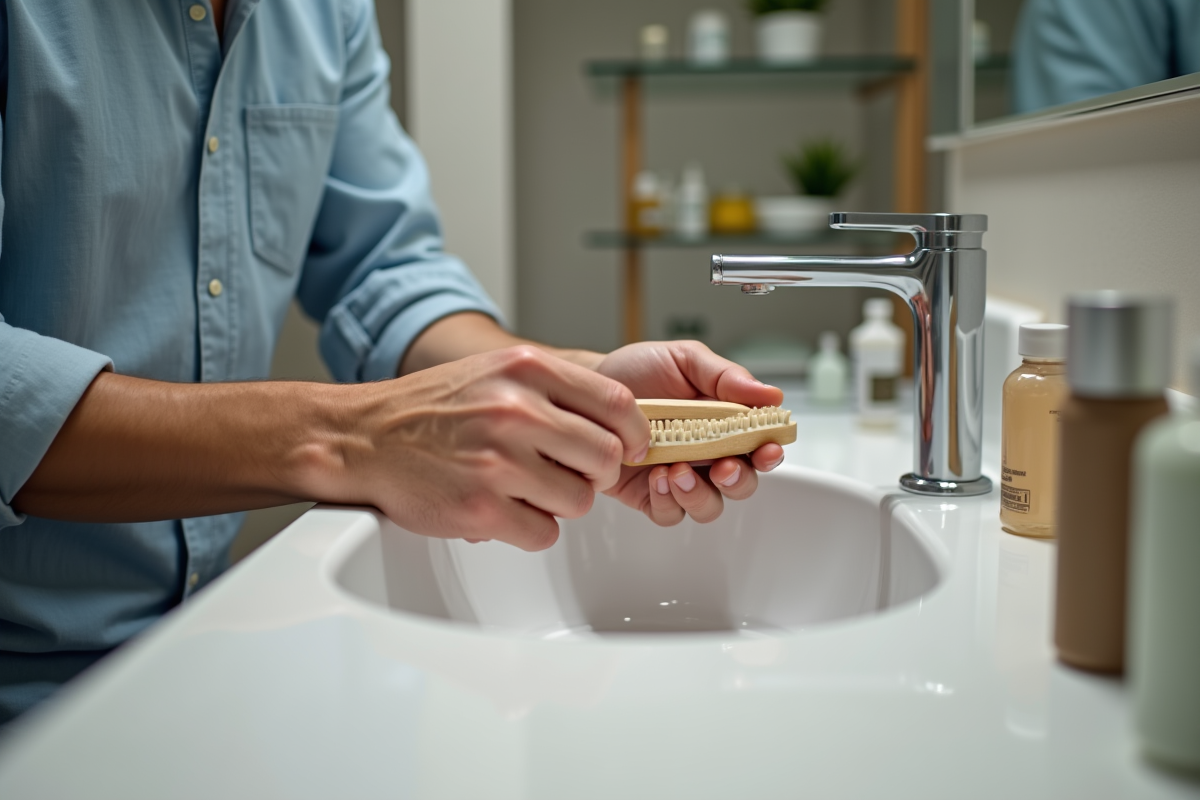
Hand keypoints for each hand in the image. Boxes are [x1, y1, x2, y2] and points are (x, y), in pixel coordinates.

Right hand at [327, 346, 649, 550]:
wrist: (364, 437)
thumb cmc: (433, 408)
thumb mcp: (496, 373)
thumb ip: (554, 389)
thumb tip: (621, 419)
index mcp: (525, 370)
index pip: (616, 402)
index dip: (633, 432)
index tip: (630, 446)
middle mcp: (515, 411)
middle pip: (606, 458)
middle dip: (596, 473)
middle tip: (571, 473)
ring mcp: (498, 462)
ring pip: (579, 501)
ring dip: (560, 503)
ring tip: (524, 489)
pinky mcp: (481, 508)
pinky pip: (544, 533)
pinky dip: (529, 528)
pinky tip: (502, 509)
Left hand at [594, 340, 785, 525]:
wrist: (590, 387)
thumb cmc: (639, 371)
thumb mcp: (685, 360)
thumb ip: (726, 377)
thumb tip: (770, 395)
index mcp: (724, 424)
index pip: (760, 446)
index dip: (770, 453)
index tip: (767, 448)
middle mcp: (707, 456)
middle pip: (741, 485)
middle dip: (738, 480)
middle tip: (723, 467)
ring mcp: (679, 479)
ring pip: (708, 506)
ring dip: (699, 494)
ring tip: (677, 470)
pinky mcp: (649, 495)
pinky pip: (669, 514)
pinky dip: (667, 502)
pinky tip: (655, 477)